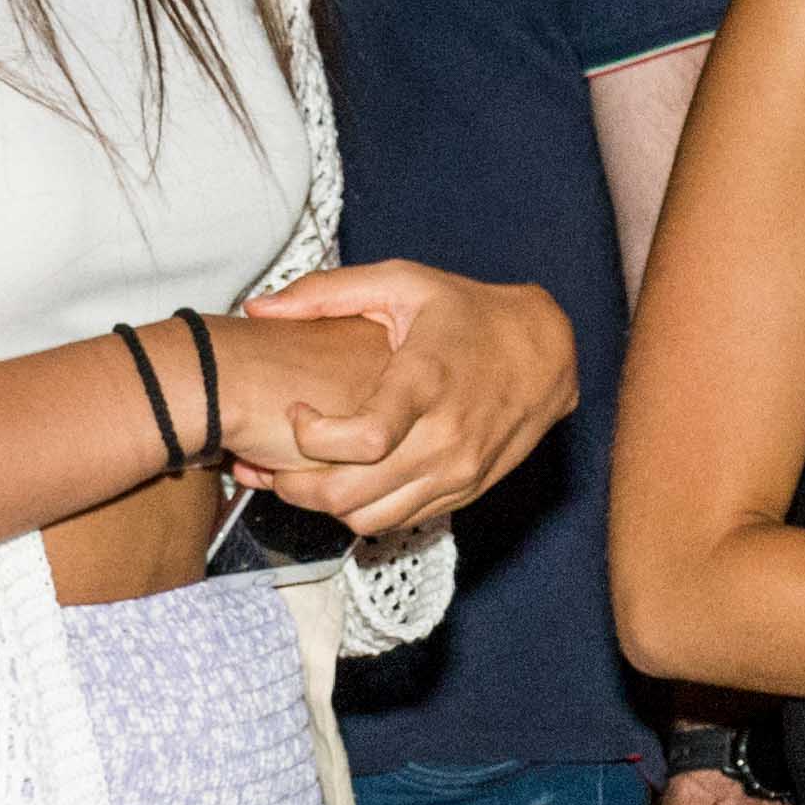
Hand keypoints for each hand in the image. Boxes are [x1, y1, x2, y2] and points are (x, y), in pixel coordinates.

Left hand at [224, 264, 576, 534]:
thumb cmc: (468, 312)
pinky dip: (364, 509)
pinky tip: (347, 480)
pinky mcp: (465, 490)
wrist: (547, 350)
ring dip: (325, 506)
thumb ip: (325, 293)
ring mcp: (458, 471)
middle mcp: (445, 437)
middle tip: (272, 462)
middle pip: (352, 494)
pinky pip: (400, 520)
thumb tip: (257, 309)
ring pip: (370, 519)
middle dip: (296, 486)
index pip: (360, 440)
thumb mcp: (403, 283)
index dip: (312, 439)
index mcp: (426, 382)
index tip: (297, 413)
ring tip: (302, 475)